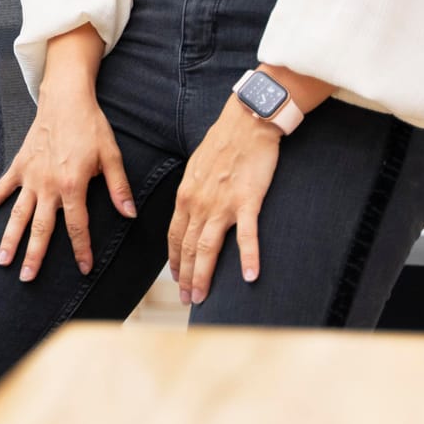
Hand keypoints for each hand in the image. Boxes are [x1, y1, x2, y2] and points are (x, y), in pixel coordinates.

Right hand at [0, 83, 135, 279]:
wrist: (65, 99)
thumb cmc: (90, 126)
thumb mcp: (112, 155)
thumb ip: (119, 187)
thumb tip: (130, 214)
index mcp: (73, 184)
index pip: (78, 226)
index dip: (81, 249)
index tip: (83, 269)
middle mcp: (48, 185)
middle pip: (41, 228)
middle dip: (34, 255)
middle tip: (27, 278)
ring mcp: (30, 176)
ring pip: (18, 214)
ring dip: (9, 238)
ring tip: (2, 261)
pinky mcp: (19, 166)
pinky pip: (1, 189)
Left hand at [169, 96, 281, 304]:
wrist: (246, 123)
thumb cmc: (223, 145)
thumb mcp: (197, 170)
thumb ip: (193, 194)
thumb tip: (191, 212)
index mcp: (186, 196)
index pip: (175, 236)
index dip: (174, 261)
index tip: (176, 280)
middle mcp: (198, 203)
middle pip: (188, 248)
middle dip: (185, 276)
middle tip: (187, 300)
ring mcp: (222, 204)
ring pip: (208, 247)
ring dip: (204, 275)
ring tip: (203, 297)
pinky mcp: (247, 201)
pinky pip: (247, 235)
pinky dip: (248, 257)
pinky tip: (249, 276)